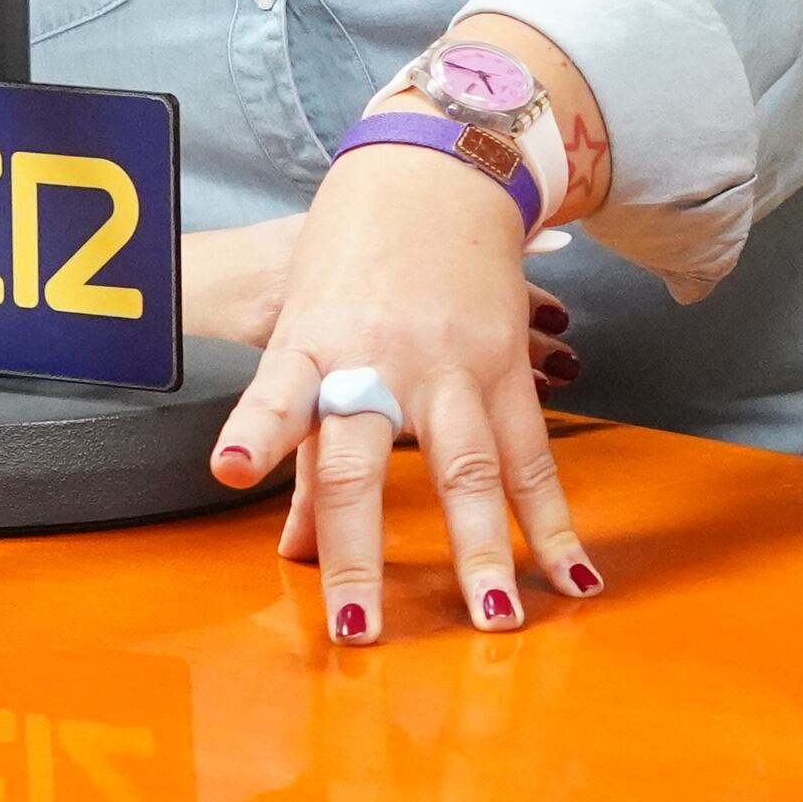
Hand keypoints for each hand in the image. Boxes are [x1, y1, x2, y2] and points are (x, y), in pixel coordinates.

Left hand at [208, 145, 597, 640]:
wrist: (438, 171)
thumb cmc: (351, 256)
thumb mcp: (306, 330)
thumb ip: (300, 442)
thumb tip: (291, 548)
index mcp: (313, 342)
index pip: (276, 390)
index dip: (255, 432)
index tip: (230, 472)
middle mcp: (382, 357)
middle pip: (365, 462)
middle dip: (360, 552)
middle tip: (358, 630)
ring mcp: (453, 363)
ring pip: (470, 467)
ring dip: (482, 549)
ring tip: (497, 619)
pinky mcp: (509, 364)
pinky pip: (533, 454)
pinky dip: (552, 520)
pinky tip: (573, 576)